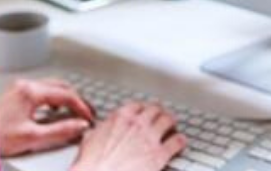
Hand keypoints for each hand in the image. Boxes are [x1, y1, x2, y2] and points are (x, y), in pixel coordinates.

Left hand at [0, 78, 94, 156]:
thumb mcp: (32, 138)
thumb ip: (60, 131)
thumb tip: (80, 126)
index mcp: (30, 92)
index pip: (66, 94)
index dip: (82, 107)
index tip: (90, 119)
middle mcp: (25, 85)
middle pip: (61, 86)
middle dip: (77, 100)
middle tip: (87, 114)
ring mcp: (19, 88)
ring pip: (52, 87)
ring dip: (66, 98)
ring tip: (75, 113)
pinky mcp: (15, 94)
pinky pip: (42, 90)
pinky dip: (54, 99)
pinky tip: (54, 111)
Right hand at [70, 102, 186, 170]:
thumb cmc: (91, 164)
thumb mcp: (89, 140)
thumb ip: (97, 132)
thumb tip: (95, 132)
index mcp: (120, 118)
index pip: (137, 106)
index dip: (143, 109)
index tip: (145, 112)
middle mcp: (137, 124)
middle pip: (155, 110)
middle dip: (159, 113)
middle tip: (162, 117)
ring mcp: (150, 138)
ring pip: (168, 120)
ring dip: (172, 123)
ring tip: (173, 126)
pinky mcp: (159, 155)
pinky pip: (177, 142)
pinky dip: (180, 141)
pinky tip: (180, 143)